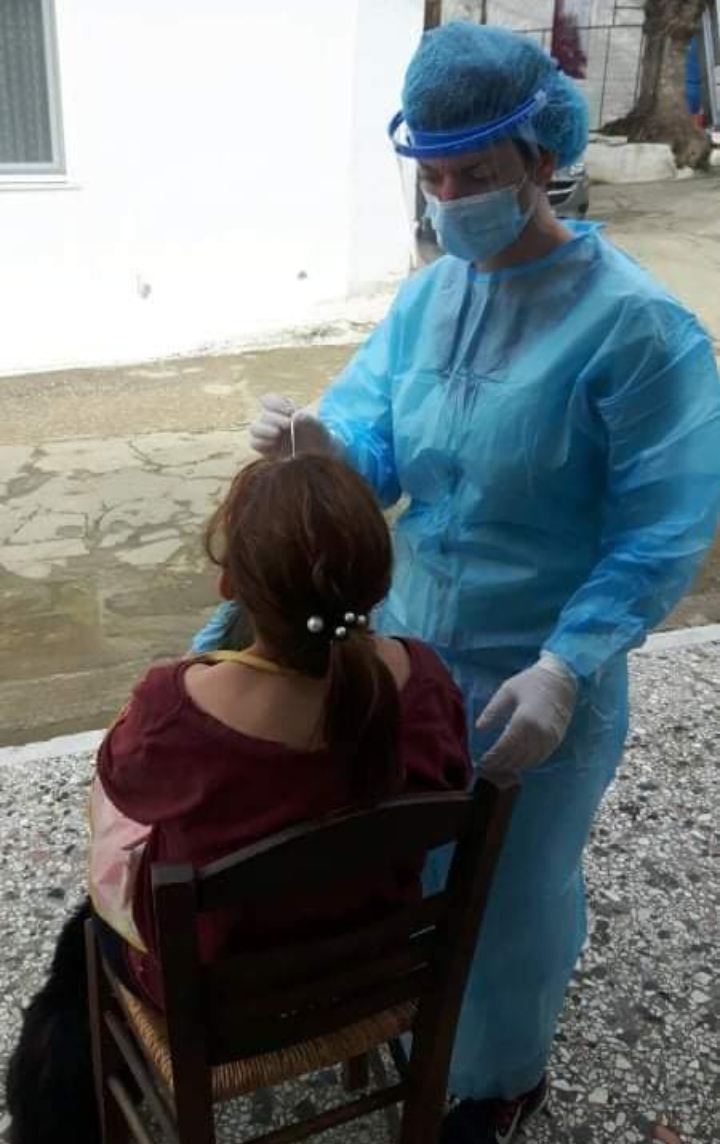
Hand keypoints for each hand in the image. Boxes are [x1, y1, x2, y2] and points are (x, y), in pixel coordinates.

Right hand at [249, 393, 332, 458]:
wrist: (319, 450)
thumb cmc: (315, 432)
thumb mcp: (316, 424)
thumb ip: (307, 419)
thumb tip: (295, 417)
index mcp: (280, 409)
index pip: (268, 400)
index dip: (276, 403)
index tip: (290, 410)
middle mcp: (271, 421)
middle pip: (263, 416)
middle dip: (275, 419)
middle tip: (288, 424)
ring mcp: (267, 435)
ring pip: (254, 429)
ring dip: (265, 430)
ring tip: (277, 434)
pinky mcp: (265, 449)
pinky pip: (254, 444)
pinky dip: (262, 443)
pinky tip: (275, 444)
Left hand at [476, 654, 576, 779]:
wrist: (561, 679)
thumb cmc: (531, 682)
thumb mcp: (507, 691)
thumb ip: (492, 711)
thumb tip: (479, 728)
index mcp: (523, 719)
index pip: (504, 747)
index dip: (492, 757)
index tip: (482, 761)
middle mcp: (538, 732)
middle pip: (516, 757)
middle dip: (500, 764)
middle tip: (487, 767)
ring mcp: (549, 738)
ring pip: (528, 761)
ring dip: (513, 767)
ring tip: (499, 767)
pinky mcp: (556, 740)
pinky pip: (540, 758)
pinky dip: (527, 763)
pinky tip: (517, 763)